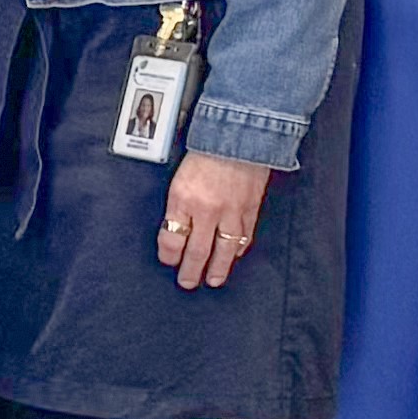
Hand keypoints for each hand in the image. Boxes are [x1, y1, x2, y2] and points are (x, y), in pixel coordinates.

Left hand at [159, 149, 269, 290]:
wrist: (239, 135)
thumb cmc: (205, 152)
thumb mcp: (179, 177)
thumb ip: (178, 203)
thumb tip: (175, 226)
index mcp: (183, 199)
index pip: (172, 238)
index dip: (169, 254)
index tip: (168, 261)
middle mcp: (206, 210)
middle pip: (197, 251)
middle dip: (191, 271)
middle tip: (187, 283)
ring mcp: (230, 212)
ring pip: (223, 250)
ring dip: (217, 268)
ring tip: (213, 280)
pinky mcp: (249, 209)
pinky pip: (243, 237)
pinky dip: (238, 250)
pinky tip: (234, 256)